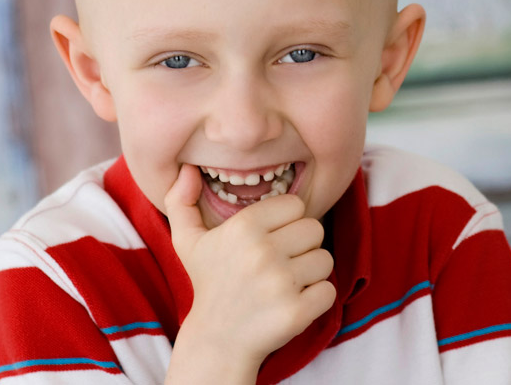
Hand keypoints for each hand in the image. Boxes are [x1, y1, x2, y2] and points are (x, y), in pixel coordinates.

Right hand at [164, 164, 335, 383]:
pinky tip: (293, 302)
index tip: (272, 239)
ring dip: (311, 273)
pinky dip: (316, 298)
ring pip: (325, 260)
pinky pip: (329, 291)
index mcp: (243, 227)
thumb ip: (181, 202)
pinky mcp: (296, 312)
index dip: (288, 222)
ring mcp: (280, 283)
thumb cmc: (210, 283)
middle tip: (280, 263)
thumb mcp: (188, 241)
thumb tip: (185, 170)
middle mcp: (261, 252)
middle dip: (302, 246)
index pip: (296, 205)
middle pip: (315, 229)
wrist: (217, 341)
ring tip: (285, 283)